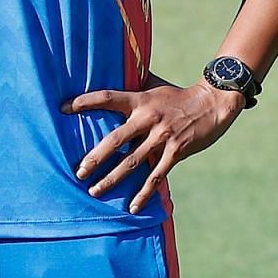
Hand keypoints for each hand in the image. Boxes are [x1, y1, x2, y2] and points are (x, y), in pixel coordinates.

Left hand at [65, 76, 244, 211]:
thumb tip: (109, 71)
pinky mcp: (177, 151)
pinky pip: (157, 175)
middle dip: (95, 157)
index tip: (63, 108)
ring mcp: (163, 136)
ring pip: (133, 161)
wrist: (213, 102)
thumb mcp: (152, 85)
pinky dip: (144, 192)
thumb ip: (132, 85)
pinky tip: (132, 206)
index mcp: (139, 100)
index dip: (85, 101)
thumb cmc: (177, 95)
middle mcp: (148, 118)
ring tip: (94, 191)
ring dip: (113, 178)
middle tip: (79, 171)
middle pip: (116, 139)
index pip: (107, 97)